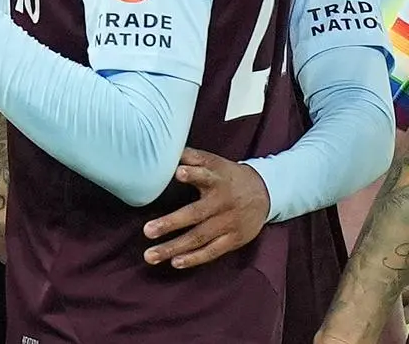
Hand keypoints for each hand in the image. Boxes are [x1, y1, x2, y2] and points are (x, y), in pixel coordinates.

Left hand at [142, 148, 269, 268]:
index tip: (178, 173)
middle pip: (195, 214)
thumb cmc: (227, 176)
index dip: (193, 174)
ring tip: (150, 255)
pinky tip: (175, 262)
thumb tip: (165, 149)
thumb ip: (191, 157)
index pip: (205, 175)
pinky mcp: (234, 239)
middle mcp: (222, 202)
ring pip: (199, 237)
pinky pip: (212, 251)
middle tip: (147, 231)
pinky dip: (194, 258)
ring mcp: (228, 223)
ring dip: (174, 248)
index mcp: (216, 179)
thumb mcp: (213, 162)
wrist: (265, 193)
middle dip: (170, 223)